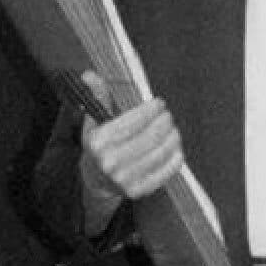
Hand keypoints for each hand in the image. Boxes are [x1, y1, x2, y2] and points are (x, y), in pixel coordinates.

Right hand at [79, 79, 183, 225]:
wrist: (97, 180)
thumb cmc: (100, 145)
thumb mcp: (94, 121)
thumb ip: (97, 96)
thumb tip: (90, 74)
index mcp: (97, 142)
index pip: (133, 121)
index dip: (151, 110)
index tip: (159, 103)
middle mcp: (109, 162)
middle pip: (150, 136)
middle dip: (164, 122)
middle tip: (167, 116)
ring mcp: (124, 178)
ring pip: (160, 152)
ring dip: (172, 137)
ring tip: (173, 130)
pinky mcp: (138, 190)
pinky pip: (165, 171)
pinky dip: (175, 157)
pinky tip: (176, 148)